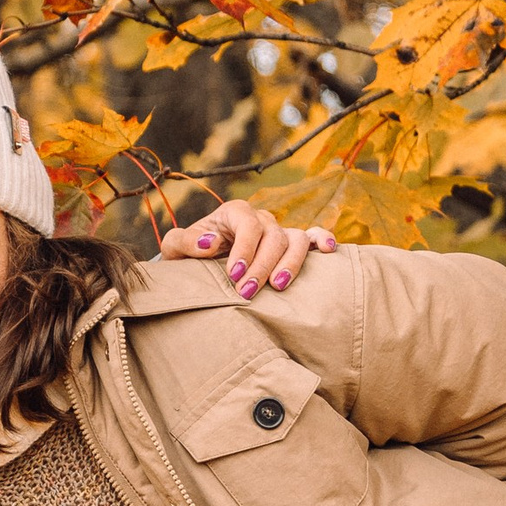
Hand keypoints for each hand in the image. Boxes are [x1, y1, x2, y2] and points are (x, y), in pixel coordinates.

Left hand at [157, 200, 338, 295]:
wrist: (201, 264)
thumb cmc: (190, 254)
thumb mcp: (177, 247)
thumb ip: (186, 242)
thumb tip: (210, 243)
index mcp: (235, 212)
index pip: (247, 225)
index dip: (244, 249)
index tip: (234, 275)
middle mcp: (261, 219)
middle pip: (272, 237)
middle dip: (261, 266)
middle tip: (247, 292)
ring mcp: (279, 231)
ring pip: (296, 239)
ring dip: (291, 262)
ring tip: (279, 285)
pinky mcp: (292, 244)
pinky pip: (313, 236)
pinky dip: (323, 240)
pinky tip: (329, 250)